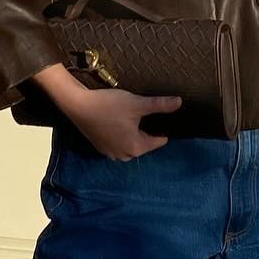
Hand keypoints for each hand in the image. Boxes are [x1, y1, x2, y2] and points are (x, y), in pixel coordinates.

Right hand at [55, 86, 182, 158]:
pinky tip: (114, 119)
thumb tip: (180, 102)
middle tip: (138, 111)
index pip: (159, 140)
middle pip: (145, 141)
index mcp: (136, 148)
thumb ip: (159, 105)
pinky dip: (119, 132)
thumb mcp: (137, 103)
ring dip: (131, 130)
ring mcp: (111, 154)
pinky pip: (118, 141)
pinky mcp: (101, 148)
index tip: (153, 113)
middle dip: (144, 127)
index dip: (159, 125)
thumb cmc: (109, 105)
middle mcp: (124, 156)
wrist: (78, 105)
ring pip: (131, 141)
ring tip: (126, 114)